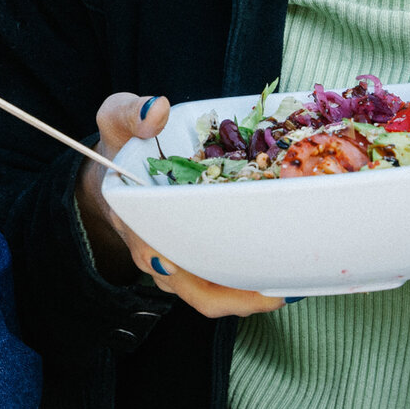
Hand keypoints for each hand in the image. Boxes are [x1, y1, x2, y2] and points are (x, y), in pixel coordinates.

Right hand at [78, 93, 286, 317]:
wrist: (120, 164)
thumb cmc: (123, 144)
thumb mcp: (117, 118)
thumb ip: (132, 112)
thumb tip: (157, 110)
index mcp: (138, 224)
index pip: (162, 260)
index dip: (188, 274)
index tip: (221, 273)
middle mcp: (159, 254)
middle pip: (200, 294)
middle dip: (240, 298)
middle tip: (279, 292)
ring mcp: (179, 264)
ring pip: (216, 296)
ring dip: (252, 296)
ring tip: (292, 287)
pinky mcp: (198, 259)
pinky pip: (223, 283)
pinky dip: (251, 283)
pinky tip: (283, 274)